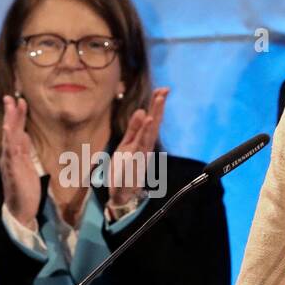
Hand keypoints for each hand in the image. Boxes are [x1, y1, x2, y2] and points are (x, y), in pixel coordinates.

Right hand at [0, 94, 41, 225]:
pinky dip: (8, 140)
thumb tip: (23, 134)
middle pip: (10, 131)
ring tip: (10, 106)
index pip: (15, 132)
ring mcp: (10, 163)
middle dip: (11, 114)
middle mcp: (10, 156)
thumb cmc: (25, 190)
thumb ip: (24, 150)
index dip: (17, 117)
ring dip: (10, 121)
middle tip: (11, 96)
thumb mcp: (27, 166)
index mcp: (14, 155)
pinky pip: (10, 153)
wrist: (20, 211)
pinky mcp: (13, 170)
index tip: (19, 101)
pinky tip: (7, 129)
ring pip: (9, 138)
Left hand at [107, 87, 168, 207]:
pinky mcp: (132, 169)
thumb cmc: (124, 169)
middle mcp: (144, 148)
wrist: (120, 194)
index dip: (156, 105)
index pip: (152, 120)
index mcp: (142, 142)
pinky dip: (138, 147)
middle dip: (157, 110)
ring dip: (149, 128)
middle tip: (164, 93)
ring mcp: (139, 159)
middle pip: (153, 127)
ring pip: (146, 140)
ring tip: (152, 113)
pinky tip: (139, 142)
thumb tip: (142, 110)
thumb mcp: (126, 145)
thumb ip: (134, 129)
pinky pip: (136, 156)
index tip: (162, 89)